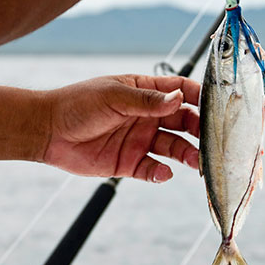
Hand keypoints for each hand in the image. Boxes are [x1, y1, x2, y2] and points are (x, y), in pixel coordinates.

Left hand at [41, 75, 199, 182]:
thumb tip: (179, 98)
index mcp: (145, 92)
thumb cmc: (78, 104)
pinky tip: (164, 173)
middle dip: (200, 130)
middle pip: (183, 121)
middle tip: (212, 141)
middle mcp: (147, 116)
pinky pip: (152, 169)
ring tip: (196, 163)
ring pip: (173, 147)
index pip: (180, 91)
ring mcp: (139, 139)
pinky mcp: (129, 162)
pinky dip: (161, 173)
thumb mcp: (114, 96)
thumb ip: (148, 100)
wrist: (47, 131)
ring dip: (187, 154)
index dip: (199, 96)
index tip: (217, 105)